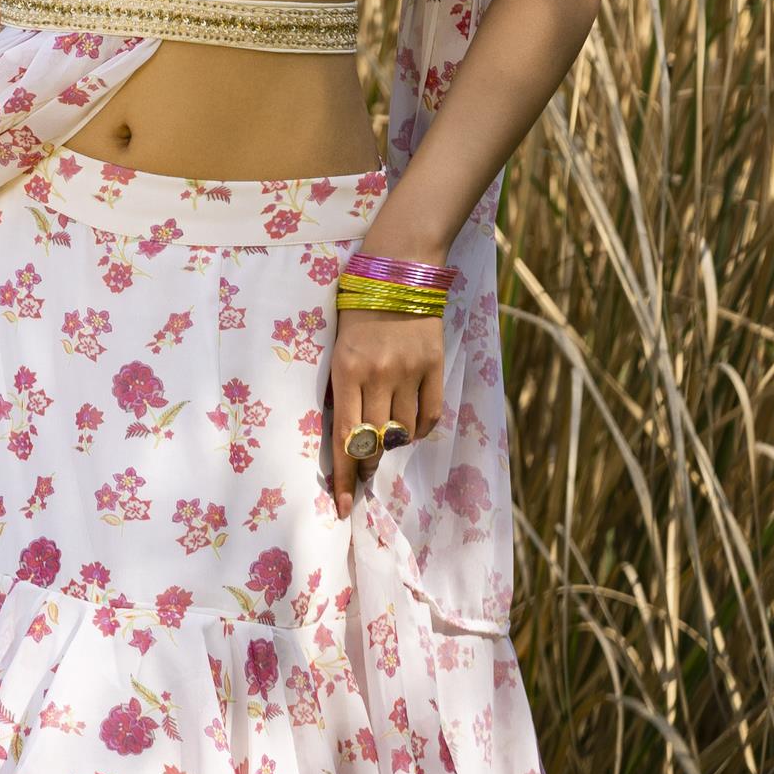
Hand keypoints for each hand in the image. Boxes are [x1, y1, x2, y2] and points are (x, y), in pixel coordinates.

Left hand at [328, 308, 444, 520]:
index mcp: (346, 371)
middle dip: (369, 465)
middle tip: (367, 473)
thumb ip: (344, 389)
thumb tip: (351, 436)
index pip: (345, 439)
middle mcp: (379, 375)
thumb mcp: (338, 347)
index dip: (345, 478)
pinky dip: (420, 430)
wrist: (399, 267)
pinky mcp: (435, 365)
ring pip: (404, 432)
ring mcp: (410, 371)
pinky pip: (430, 416)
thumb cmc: (358, 307)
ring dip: (395, 445)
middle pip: (376, 442)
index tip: (344, 507)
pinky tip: (411, 425)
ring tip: (388, 438)